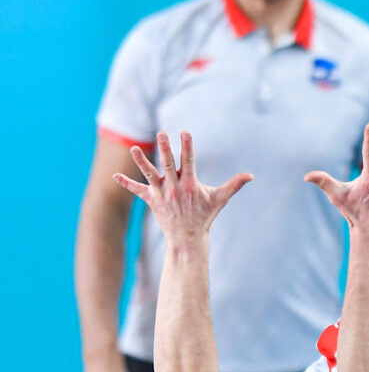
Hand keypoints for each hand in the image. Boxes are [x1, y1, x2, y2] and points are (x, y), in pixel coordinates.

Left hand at [113, 131, 251, 242]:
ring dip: (141, 162)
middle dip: (165, 149)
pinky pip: (137, 191)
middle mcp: (174, 188)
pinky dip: (126, 184)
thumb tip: (251, 176)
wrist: (187, 238)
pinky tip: (114, 176)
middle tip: (161, 133)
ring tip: (133, 149)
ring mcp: (161, 194)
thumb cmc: (204, 217)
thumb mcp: (219, 200)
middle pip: (168, 165)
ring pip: (149, 175)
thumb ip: (234, 185)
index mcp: (190, 184)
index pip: (188, 161)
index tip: (185, 133)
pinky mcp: (151, 201)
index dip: (187, 146)